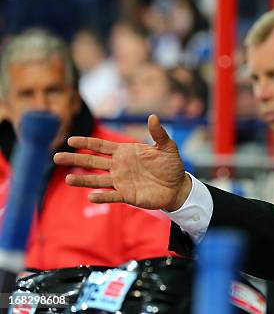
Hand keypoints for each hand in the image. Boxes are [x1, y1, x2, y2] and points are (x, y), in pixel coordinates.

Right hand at [53, 115, 191, 210]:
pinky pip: (112, 195)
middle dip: (75, 159)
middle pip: (92, 162)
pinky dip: (102, 196)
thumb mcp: (167, 147)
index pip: (101, 146)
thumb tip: (153, 117)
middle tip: (56, 157)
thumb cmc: (171, 165)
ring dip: (83, 181)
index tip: (70, 140)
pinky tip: (91, 197)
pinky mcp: (128, 195)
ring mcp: (121, 181)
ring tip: (67, 179)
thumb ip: (159, 133)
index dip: (86, 143)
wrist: (177, 186)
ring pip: (97, 180)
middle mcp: (119, 166)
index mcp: (125, 152)